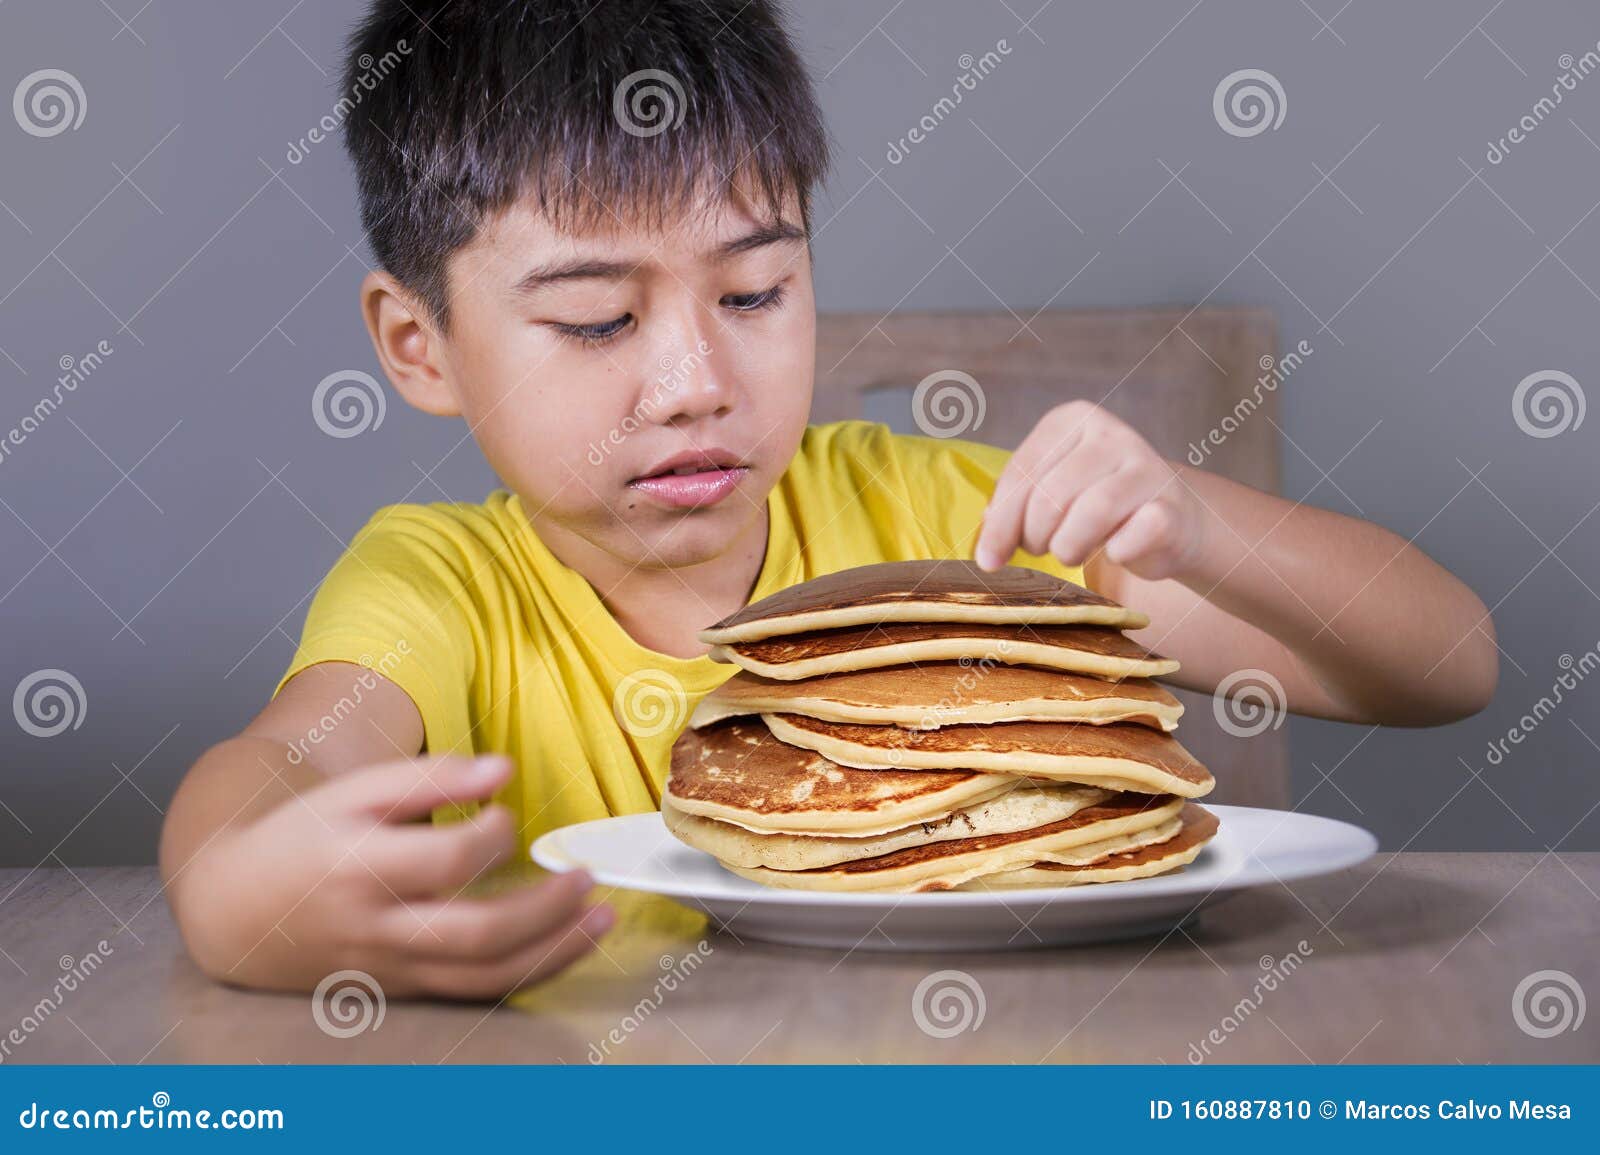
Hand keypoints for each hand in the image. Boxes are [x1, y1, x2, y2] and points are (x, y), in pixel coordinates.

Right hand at [170, 754, 611, 999]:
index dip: (491, 835)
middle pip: (476, 933)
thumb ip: (431, 777)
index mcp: (359, 867)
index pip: (445, 860)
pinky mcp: (403, 989)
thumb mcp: (354, 791)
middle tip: (586, 877)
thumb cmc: (304, 838)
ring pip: (483, 975)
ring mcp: (391, 967)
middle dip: (546, 910)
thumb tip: (504, 770)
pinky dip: (528, 972)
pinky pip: (474, 990)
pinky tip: (566, 945)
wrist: (237, 910)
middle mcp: (376, 928)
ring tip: (601, 918)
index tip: (506, 815)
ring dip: (553, 950)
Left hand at [975, 401, 1208, 580]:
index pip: (1023, 471)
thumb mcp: (1053, 491)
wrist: (1173, 521)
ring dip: (1068, 547)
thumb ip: (1016, 506)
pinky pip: (1129, 540)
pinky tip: (1116, 551)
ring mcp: (1147, 467)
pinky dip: (1115, 555)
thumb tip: (985, 545)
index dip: (1001, 521)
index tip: (988, 558)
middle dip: (1034, 536)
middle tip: (1041, 549)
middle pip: (1051, 496)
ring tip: (1070, 552)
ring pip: (1090, 514)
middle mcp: (1112, 434)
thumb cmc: (1099, 507)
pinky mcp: (1171, 508)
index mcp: (1075, 418)